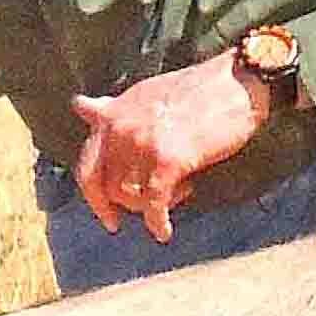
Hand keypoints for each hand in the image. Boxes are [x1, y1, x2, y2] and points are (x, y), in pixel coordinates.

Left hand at [70, 53, 273, 243]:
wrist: (237, 82)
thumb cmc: (198, 89)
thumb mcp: (145, 92)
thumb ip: (114, 107)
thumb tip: (79, 105)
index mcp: (115, 113)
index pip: (88, 159)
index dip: (92, 189)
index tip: (103, 209)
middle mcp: (121, 128)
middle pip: (99, 183)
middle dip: (106, 206)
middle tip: (115, 223)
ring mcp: (142, 143)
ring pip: (127, 195)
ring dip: (147, 205)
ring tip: (176, 193)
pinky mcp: (167, 159)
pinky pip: (154, 202)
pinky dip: (157, 222)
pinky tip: (163, 232)